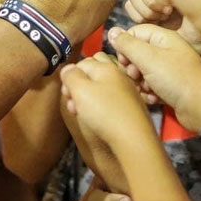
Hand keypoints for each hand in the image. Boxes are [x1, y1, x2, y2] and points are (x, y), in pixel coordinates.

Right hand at [59, 53, 156, 194]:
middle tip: (72, 103)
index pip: (82, 62)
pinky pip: (111, 100)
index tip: (66, 93)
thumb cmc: (104, 112)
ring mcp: (127, 91)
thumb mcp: (81, 91)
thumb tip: (68, 68)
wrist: (133, 138)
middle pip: (92, 74)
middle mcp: (118, 75)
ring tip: (80, 113)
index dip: (70, 77)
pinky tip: (97, 119)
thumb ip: (71, 76)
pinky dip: (100, 107)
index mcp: (106, 68)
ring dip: (87, 98)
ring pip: (101, 89)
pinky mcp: (131, 107)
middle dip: (78, 86)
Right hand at [109, 25, 200, 131]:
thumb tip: (112, 31)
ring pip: (143, 71)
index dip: (125, 45)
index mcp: (164, 38)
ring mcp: (169, 69)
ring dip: (140, 82)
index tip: (123, 60)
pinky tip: (154, 98)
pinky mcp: (170, 86)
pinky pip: (151, 85)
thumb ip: (128, 44)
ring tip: (147, 89)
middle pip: (138, 53)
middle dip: (132, 66)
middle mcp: (167, 51)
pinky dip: (149, 92)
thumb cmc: (176, 79)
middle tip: (135, 75)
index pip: (136, 32)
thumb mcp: (148, 58)